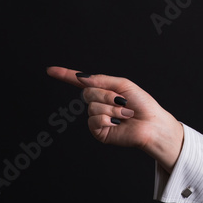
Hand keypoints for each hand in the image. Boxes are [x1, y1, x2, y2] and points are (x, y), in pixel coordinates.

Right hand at [46, 67, 183, 171]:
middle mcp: (98, 104)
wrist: (151, 124)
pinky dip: (109, 119)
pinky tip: (119, 123)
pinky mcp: (99, 131)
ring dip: (112, 108)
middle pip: (88, 93)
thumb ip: (100, 80)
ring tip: (124, 114)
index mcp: (103, 90)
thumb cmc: (142, 104)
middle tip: (122, 101)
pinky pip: (95, 120)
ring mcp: (97, 118)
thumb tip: (81, 77)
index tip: (50, 70)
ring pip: (93, 107)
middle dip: (106, 95)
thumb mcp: (122, 85)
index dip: (65, 75)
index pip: (80, 82)